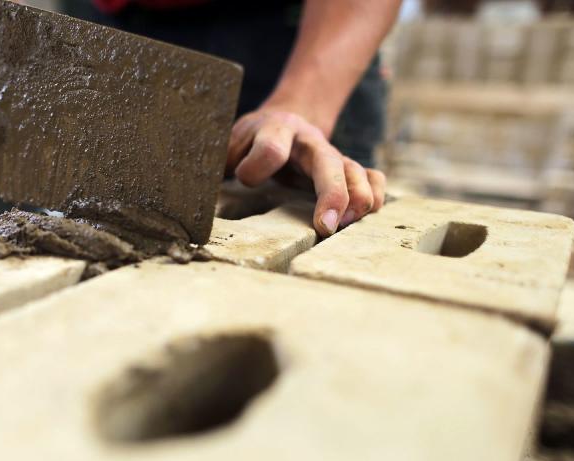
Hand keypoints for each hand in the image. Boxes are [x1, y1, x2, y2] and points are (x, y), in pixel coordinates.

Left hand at [226, 106, 385, 236]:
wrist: (283, 120)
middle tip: (326, 226)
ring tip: (348, 225)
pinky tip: (367, 216)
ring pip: (355, 171)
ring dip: (358, 198)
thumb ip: (220, 162)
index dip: (255, 167)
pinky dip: (375, 195)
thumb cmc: (250, 140)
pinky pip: (372, 177)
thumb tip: (198, 194)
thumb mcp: (228, 143)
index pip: (271, 147)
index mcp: (274, 130)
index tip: (242, 178)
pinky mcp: (345, 169)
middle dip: (331, 194)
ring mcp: (331, 154)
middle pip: (327, 162)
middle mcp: (308, 141)